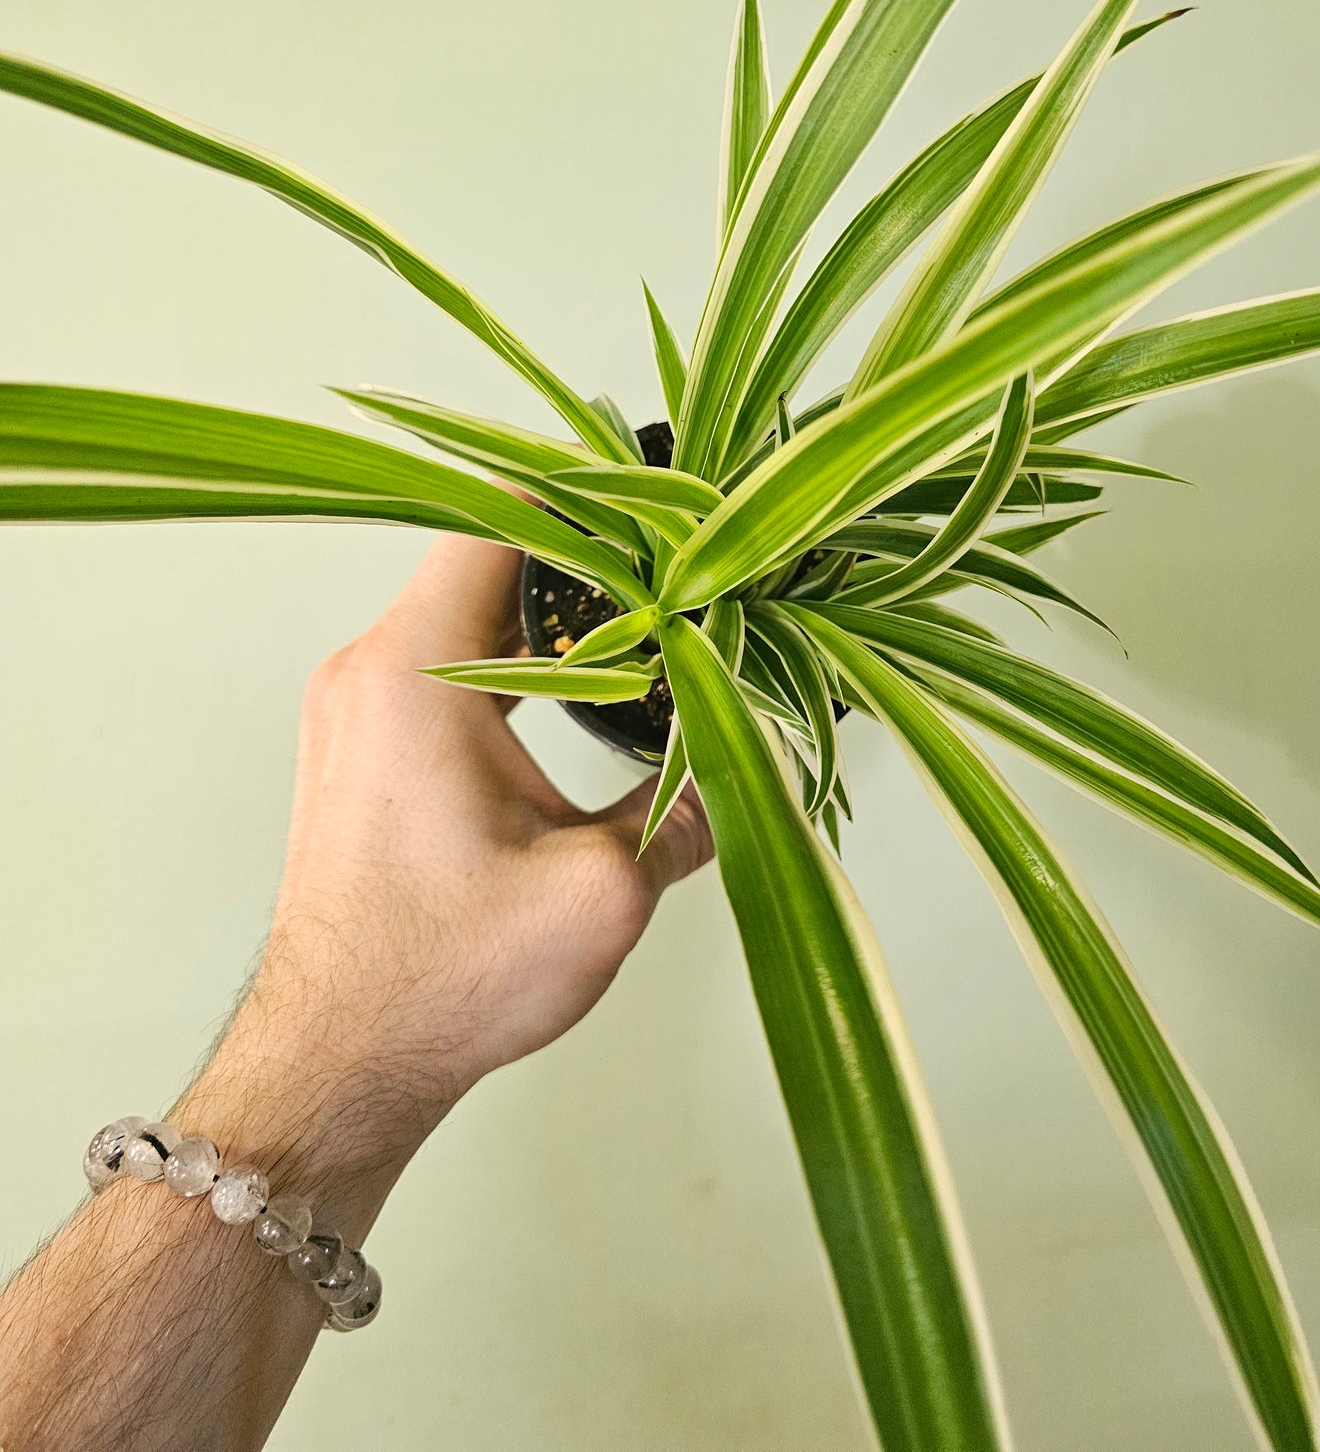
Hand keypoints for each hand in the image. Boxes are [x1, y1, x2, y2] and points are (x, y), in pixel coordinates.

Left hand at [217, 532, 712, 1167]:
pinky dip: (511, 659)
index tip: (662, 511)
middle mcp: (368, 671)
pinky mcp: (359, 748)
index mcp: (413, 672)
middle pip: (486, 559)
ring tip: (642, 630)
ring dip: (549, 616)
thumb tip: (736, 775)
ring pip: (465, 612)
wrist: (336, 1061)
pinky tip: (578, 691)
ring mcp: (354, 708)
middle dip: (588, 563)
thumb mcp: (600, 894)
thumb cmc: (440, 981)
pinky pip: (441, 662)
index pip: (498, 521)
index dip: (589, 505)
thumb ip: (682, 814)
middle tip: (676, 576)